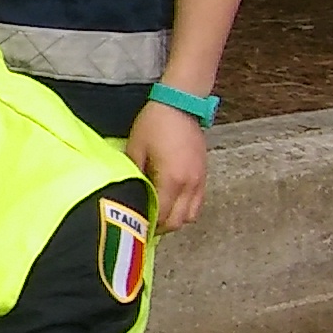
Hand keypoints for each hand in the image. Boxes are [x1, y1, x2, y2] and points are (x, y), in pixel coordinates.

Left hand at [127, 99, 208, 231]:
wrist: (180, 104)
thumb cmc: (155, 124)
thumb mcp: (135, 149)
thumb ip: (134, 175)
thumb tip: (129, 195)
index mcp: (172, 179)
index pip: (163, 217)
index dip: (149, 227)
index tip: (135, 228)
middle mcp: (190, 184)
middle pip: (179, 222)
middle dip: (162, 228)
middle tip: (145, 225)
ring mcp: (199, 180)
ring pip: (191, 216)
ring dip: (175, 220)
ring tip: (158, 215)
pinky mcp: (204, 174)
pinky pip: (198, 203)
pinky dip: (186, 209)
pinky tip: (172, 203)